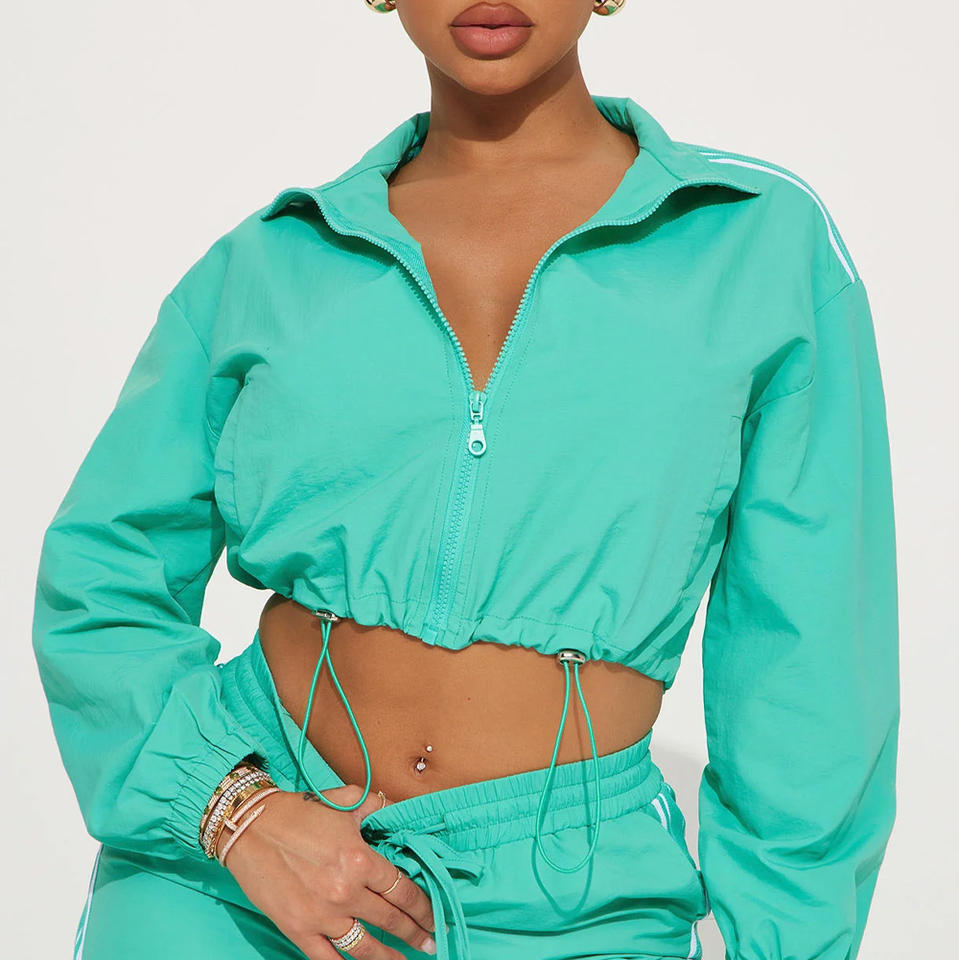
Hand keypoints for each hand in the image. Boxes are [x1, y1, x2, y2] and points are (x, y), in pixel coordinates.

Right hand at [218, 784, 437, 958]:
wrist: (250, 826)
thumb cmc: (298, 812)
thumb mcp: (344, 799)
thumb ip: (377, 806)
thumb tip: (401, 808)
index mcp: (360, 859)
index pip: (403, 890)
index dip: (424, 907)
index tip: (434, 917)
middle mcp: (345, 891)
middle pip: (391, 920)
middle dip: (416, 933)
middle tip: (431, 942)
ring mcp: (321, 915)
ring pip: (365, 947)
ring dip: (390, 958)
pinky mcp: (298, 930)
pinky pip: (328, 959)